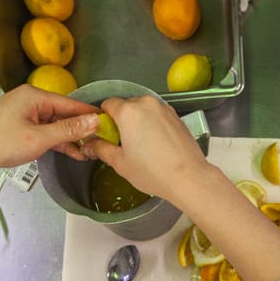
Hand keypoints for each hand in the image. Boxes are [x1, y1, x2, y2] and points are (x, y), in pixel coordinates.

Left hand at [0, 84, 100, 172]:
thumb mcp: (37, 139)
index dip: (92, 115)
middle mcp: (32, 101)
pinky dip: (57, 141)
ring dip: (70, 138)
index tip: (112, 124)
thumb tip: (95, 121)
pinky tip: (72, 152)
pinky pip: (45, 131)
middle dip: (83, 129)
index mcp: (36, 97)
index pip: (73, 104)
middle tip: (102, 143)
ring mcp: (25, 114)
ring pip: (56, 124)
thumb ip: (68, 130)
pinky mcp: (20, 126)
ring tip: (90, 152)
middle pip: (65, 114)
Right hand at [79, 96, 210, 202]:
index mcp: (128, 111)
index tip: (105, 133)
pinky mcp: (177, 116)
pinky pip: (157, 115)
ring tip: (141, 145)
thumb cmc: (153, 171)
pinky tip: (156, 144)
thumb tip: (90, 144)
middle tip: (122, 142)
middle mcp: (147, 103)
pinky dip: (153, 124)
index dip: (103, 118)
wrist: (189, 177)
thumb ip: (101, 149)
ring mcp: (164, 108)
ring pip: (143, 110)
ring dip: (138, 121)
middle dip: (121, 120)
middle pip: (126, 105)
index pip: (108, 104)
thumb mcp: (120, 163)